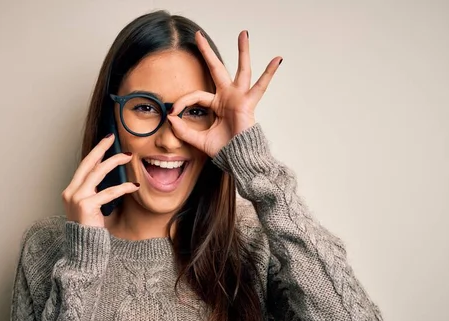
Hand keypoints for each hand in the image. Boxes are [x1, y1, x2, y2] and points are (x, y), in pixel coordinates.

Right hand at [61, 134, 138, 227]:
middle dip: (101, 148)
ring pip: (97, 173)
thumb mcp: (90, 208)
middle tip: (112, 138)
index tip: (106, 142)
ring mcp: (77, 198)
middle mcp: (71, 192)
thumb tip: (109, 179)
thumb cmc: (90, 230)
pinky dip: (123, 188)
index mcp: (70, 191)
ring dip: (113, 162)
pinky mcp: (86, 206)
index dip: (95, 153)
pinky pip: (108, 192)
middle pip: (87, 164)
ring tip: (128, 157)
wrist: (84, 250)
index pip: (83, 167)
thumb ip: (95, 193)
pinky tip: (134, 186)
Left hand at [168, 30, 281, 156]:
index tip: (172, 112)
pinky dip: (269, 73)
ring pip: (242, 70)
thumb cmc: (223, 150)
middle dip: (207, 52)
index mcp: (217, 104)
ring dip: (243, 51)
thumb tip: (170, 119)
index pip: (196, 95)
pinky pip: (261, 86)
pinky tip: (277, 59)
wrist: (237, 159)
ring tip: (244, 33)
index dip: (182, 103)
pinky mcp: (248, 103)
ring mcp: (239, 98)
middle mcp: (228, 97)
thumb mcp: (198, 140)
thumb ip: (183, 131)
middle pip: (216, 69)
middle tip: (198, 35)